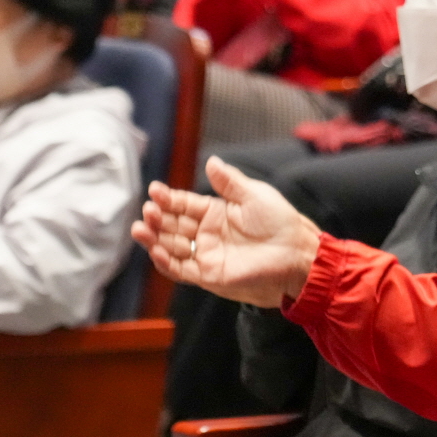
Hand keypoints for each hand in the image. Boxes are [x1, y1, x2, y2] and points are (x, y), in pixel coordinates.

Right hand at [130, 156, 320, 306]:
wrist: (295, 254)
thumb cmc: (280, 223)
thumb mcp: (254, 195)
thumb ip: (229, 182)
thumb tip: (211, 162)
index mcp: (215, 212)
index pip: (183, 204)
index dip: (168, 198)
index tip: (155, 190)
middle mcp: (207, 234)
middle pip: (172, 226)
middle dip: (157, 218)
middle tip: (148, 210)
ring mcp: (207, 255)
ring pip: (171, 247)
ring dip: (154, 240)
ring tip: (141, 229)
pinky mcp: (210, 275)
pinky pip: (182, 270)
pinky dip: (166, 263)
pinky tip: (156, 251)